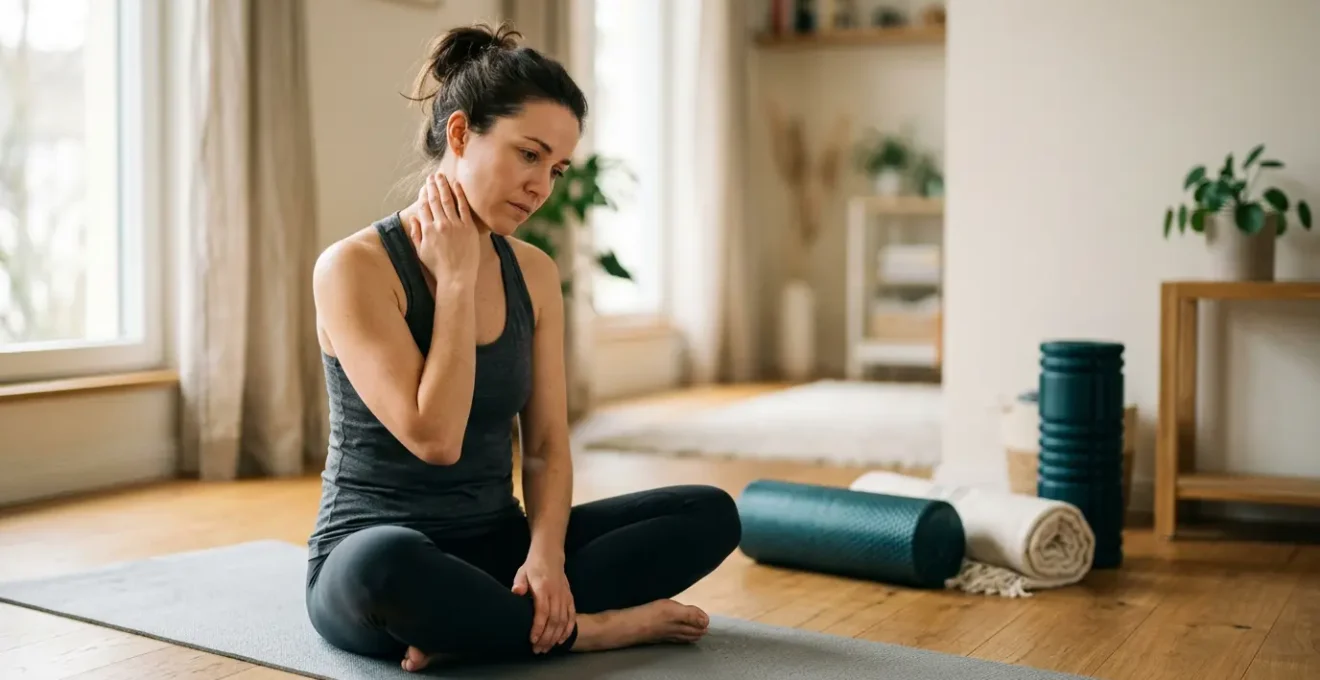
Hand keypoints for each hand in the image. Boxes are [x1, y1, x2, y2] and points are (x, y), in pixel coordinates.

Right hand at [413, 171, 479, 287]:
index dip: (424, 194)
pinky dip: (459, 194)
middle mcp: (440, 225)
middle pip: (435, 200)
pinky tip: (457, 184)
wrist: (456, 277)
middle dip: (432, 186)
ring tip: (441, 176)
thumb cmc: (438, 267)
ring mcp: (455, 225)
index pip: (424, 206)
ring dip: (444, 186)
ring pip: (447, 200)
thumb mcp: (421, 251)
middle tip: (432, 176)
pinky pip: (463, 207)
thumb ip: (416, 234)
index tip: (424, 186)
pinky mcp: (468, 228)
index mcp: (427, 230)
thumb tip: (413, 219)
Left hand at [512, 551, 574, 653]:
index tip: (532, 640)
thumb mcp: (522, 572)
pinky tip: (561, 640)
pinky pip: (572, 616)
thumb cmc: (533, 567)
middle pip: (554, 619)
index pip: (542, 610)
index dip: (538, 627)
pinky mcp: (570, 598)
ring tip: (546, 648)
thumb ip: (519, 583)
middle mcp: (556, 593)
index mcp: (543, 587)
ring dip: (555, 637)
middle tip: (537, 650)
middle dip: (546, 637)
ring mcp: (565, 596)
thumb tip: (516, 592)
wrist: (551, 555)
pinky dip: (568, 630)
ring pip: (563, 620)